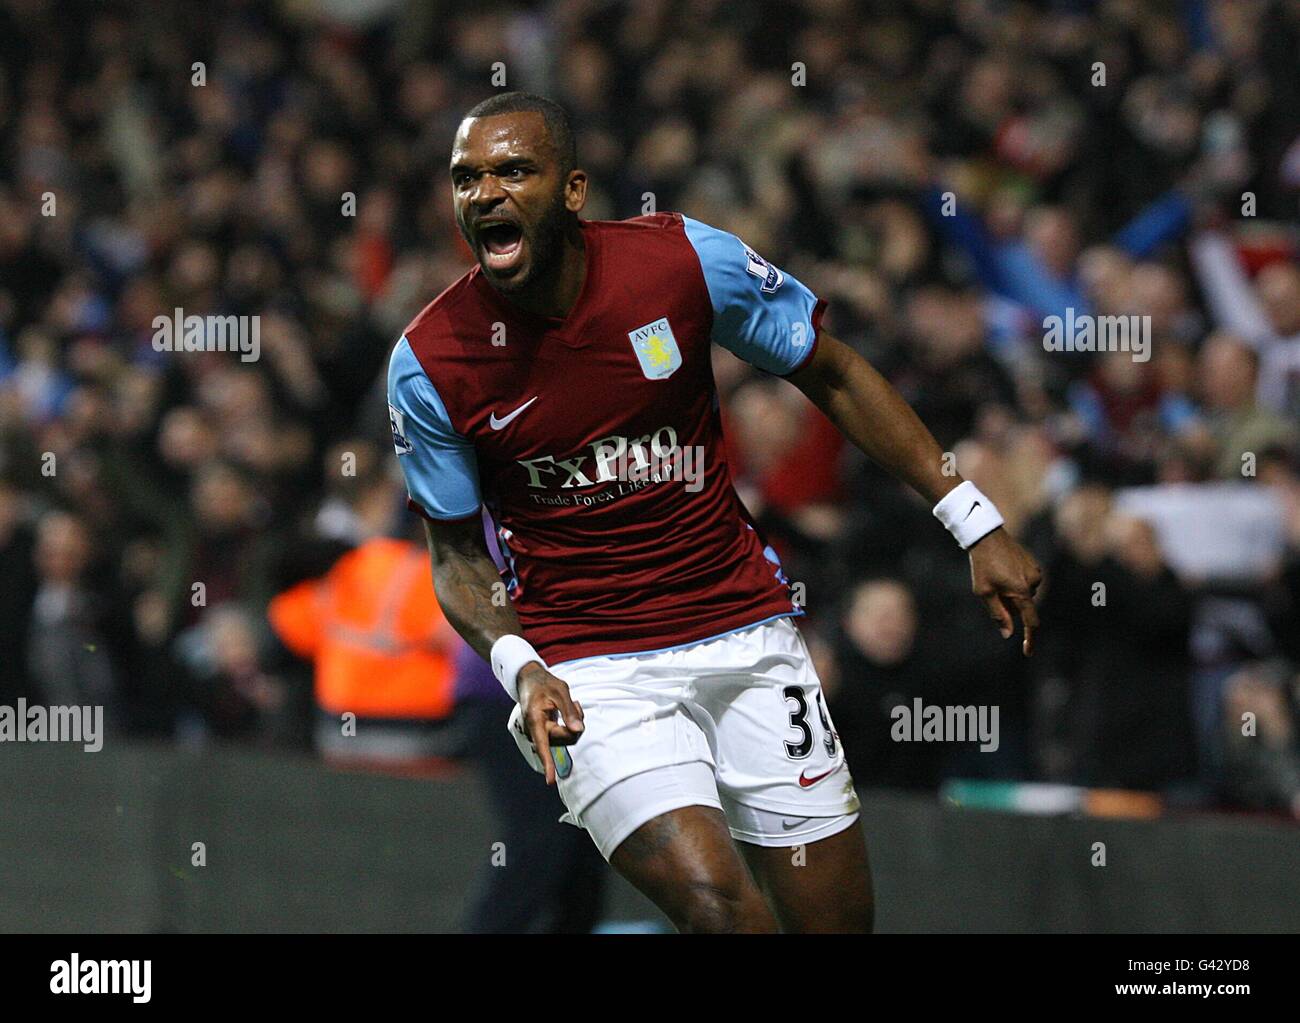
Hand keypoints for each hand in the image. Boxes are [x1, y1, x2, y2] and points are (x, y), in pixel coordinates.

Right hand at [518, 662, 584, 784]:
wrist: (529, 680)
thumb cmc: (544, 684)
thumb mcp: (560, 690)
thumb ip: (569, 710)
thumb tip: (578, 730)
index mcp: (535, 720)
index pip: (542, 745)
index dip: (548, 763)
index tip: (550, 781)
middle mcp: (535, 730)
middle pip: (564, 739)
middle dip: (575, 725)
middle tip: (575, 704)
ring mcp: (540, 733)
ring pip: (566, 738)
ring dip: (574, 723)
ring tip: (571, 705)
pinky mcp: (546, 733)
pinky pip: (564, 735)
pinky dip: (570, 724)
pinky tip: (569, 710)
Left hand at [968, 528, 1042, 655]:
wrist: (987, 537)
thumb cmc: (983, 565)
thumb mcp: (984, 592)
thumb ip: (998, 614)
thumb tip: (1008, 634)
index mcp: (1022, 591)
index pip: (1030, 621)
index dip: (1029, 638)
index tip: (1028, 652)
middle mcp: (1034, 582)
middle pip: (1023, 607)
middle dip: (1010, 606)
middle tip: (992, 591)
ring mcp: (1036, 573)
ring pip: (1024, 595)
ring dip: (1012, 594)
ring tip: (995, 577)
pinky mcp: (1034, 565)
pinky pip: (1026, 583)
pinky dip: (1016, 584)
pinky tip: (1003, 571)